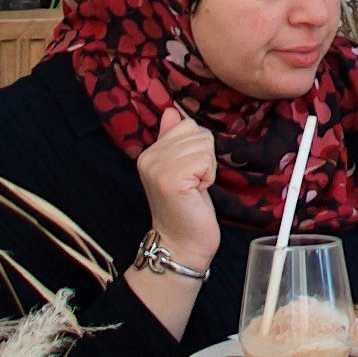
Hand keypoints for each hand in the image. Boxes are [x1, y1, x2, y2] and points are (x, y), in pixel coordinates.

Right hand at [131, 111, 220, 261]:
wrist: (182, 245)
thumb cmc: (186, 209)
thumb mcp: (180, 169)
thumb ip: (173, 140)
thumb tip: (172, 111)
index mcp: (149, 153)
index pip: (186, 124)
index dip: (198, 149)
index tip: (189, 174)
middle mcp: (149, 157)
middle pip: (198, 132)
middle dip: (204, 158)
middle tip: (192, 184)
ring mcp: (158, 167)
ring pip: (204, 144)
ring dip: (207, 168)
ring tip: (194, 188)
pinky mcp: (171, 179)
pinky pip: (205, 159)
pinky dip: (209, 176)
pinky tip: (197, 193)